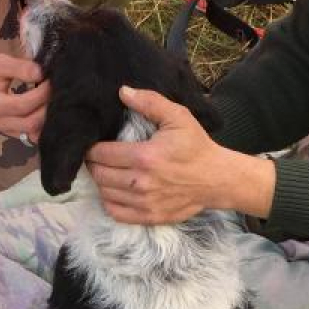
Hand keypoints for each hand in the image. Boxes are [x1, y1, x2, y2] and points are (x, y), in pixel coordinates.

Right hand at [0, 54, 49, 140]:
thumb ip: (19, 67)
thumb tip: (41, 72)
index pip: (23, 105)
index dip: (41, 94)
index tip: (50, 81)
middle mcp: (1, 123)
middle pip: (31, 122)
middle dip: (46, 107)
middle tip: (55, 91)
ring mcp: (8, 131)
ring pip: (34, 131)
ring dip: (47, 117)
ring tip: (52, 99)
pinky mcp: (15, 133)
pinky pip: (33, 134)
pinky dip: (43, 123)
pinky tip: (46, 108)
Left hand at [86, 86, 275, 224]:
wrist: (217, 178)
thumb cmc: (196, 146)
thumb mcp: (178, 117)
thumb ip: (150, 102)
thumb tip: (122, 91)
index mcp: (145, 157)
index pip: (101, 154)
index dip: (92, 149)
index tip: (93, 145)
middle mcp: (141, 182)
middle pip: (100, 175)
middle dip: (94, 165)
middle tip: (98, 158)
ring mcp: (145, 202)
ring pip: (105, 193)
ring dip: (101, 183)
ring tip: (106, 172)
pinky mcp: (150, 216)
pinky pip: (116, 213)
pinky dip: (109, 202)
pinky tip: (115, 191)